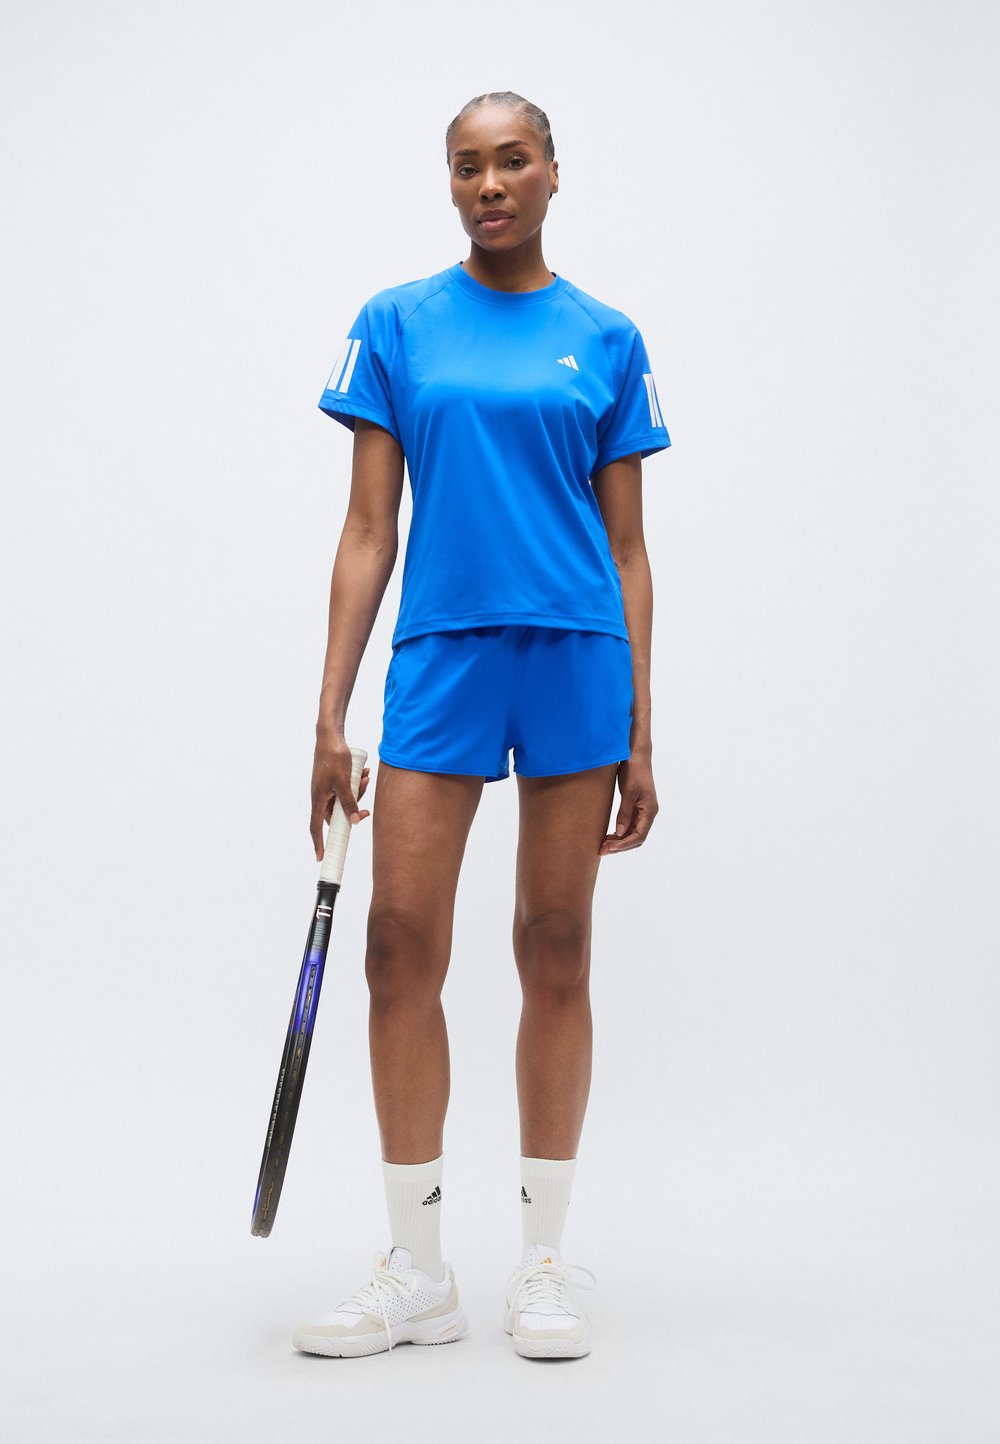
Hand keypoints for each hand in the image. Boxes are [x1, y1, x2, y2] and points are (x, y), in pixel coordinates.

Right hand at [310, 731, 370, 860]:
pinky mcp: (333, 780)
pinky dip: (356, 784)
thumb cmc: (333, 757)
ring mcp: (327, 788)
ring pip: (344, 801)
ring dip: (357, 793)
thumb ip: (349, 802)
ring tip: (365, 779)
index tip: (321, 857)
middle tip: (366, 812)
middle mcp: (321, 796)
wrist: (331, 736)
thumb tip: (355, 821)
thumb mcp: (344, 782)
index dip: (319, 843)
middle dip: (353, 810)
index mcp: (318, 799)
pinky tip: (364, 773)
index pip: (316, 827)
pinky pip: (346, 789)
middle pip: (337, 814)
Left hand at [599, 752, 657, 854]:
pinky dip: (619, 832)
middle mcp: (648, 813)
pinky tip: (608, 835)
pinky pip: (628, 825)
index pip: (639, 836)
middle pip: (636, 838)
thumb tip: (619, 833)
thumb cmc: (634, 770)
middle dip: (620, 846)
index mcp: (650, 810)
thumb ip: (624, 813)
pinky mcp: (635, 806)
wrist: (636, 754)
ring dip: (619, 840)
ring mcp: (642, 810)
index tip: (608, 848)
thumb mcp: (628, 792)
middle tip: (602, 850)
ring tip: (602, 845)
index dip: (624, 845)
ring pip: (632, 833)